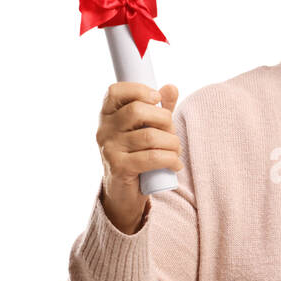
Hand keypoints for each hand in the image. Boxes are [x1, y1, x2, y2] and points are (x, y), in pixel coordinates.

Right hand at [96, 82, 181, 233]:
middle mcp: (104, 130)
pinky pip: (152, 157)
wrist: (123, 193)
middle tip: (172, 132)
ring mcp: (110, 149)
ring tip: (176, 151)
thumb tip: (171, 87)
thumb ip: (159, 109)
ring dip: (172, 143)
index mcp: (107, 115)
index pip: (115, 91)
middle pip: (138, 111)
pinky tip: (175, 164)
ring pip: (150, 136)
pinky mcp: (119, 168)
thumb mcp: (147, 129)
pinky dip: (170, 159)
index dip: (139, 90)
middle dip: (164, 119)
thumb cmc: (137, 154)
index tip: (157, 99)